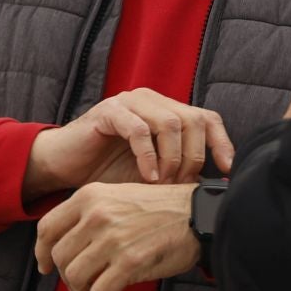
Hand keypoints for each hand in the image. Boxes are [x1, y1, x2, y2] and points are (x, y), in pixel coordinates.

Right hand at [23, 88, 234, 200]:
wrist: (65, 165)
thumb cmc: (108, 171)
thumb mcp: (152, 174)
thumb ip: (178, 174)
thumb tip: (211, 189)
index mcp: (166, 111)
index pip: (207, 118)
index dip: (221, 143)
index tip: (226, 171)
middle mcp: (152, 101)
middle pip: (192, 120)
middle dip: (192, 158)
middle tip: (179, 186)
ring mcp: (130, 102)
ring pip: (170, 122)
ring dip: (172, 159)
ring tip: (161, 183)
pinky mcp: (108, 111)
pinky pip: (138, 129)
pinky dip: (148, 156)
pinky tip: (147, 177)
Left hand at [33, 182, 199, 290]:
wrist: (197, 214)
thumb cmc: (160, 208)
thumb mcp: (117, 196)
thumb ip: (90, 214)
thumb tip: (65, 246)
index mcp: (89, 195)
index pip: (47, 228)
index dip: (41, 252)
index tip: (45, 266)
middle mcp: (96, 215)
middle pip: (59, 256)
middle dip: (66, 276)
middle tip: (80, 283)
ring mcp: (112, 238)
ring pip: (74, 277)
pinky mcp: (130, 261)